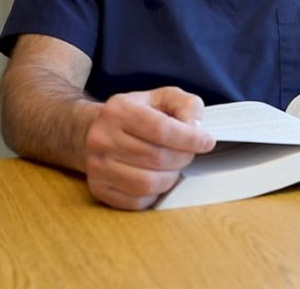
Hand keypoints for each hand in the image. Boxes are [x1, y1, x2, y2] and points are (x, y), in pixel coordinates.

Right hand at [84, 86, 215, 209]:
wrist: (92, 131)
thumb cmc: (134, 115)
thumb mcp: (161, 98)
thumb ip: (186, 105)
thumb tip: (196, 129)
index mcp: (118, 110)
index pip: (162, 129)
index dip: (190, 138)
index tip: (207, 141)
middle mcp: (102, 138)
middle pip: (158, 158)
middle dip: (183, 157)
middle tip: (188, 153)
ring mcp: (97, 167)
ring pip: (149, 184)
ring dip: (171, 177)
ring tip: (173, 166)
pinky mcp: (99, 189)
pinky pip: (138, 201)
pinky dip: (155, 193)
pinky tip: (156, 178)